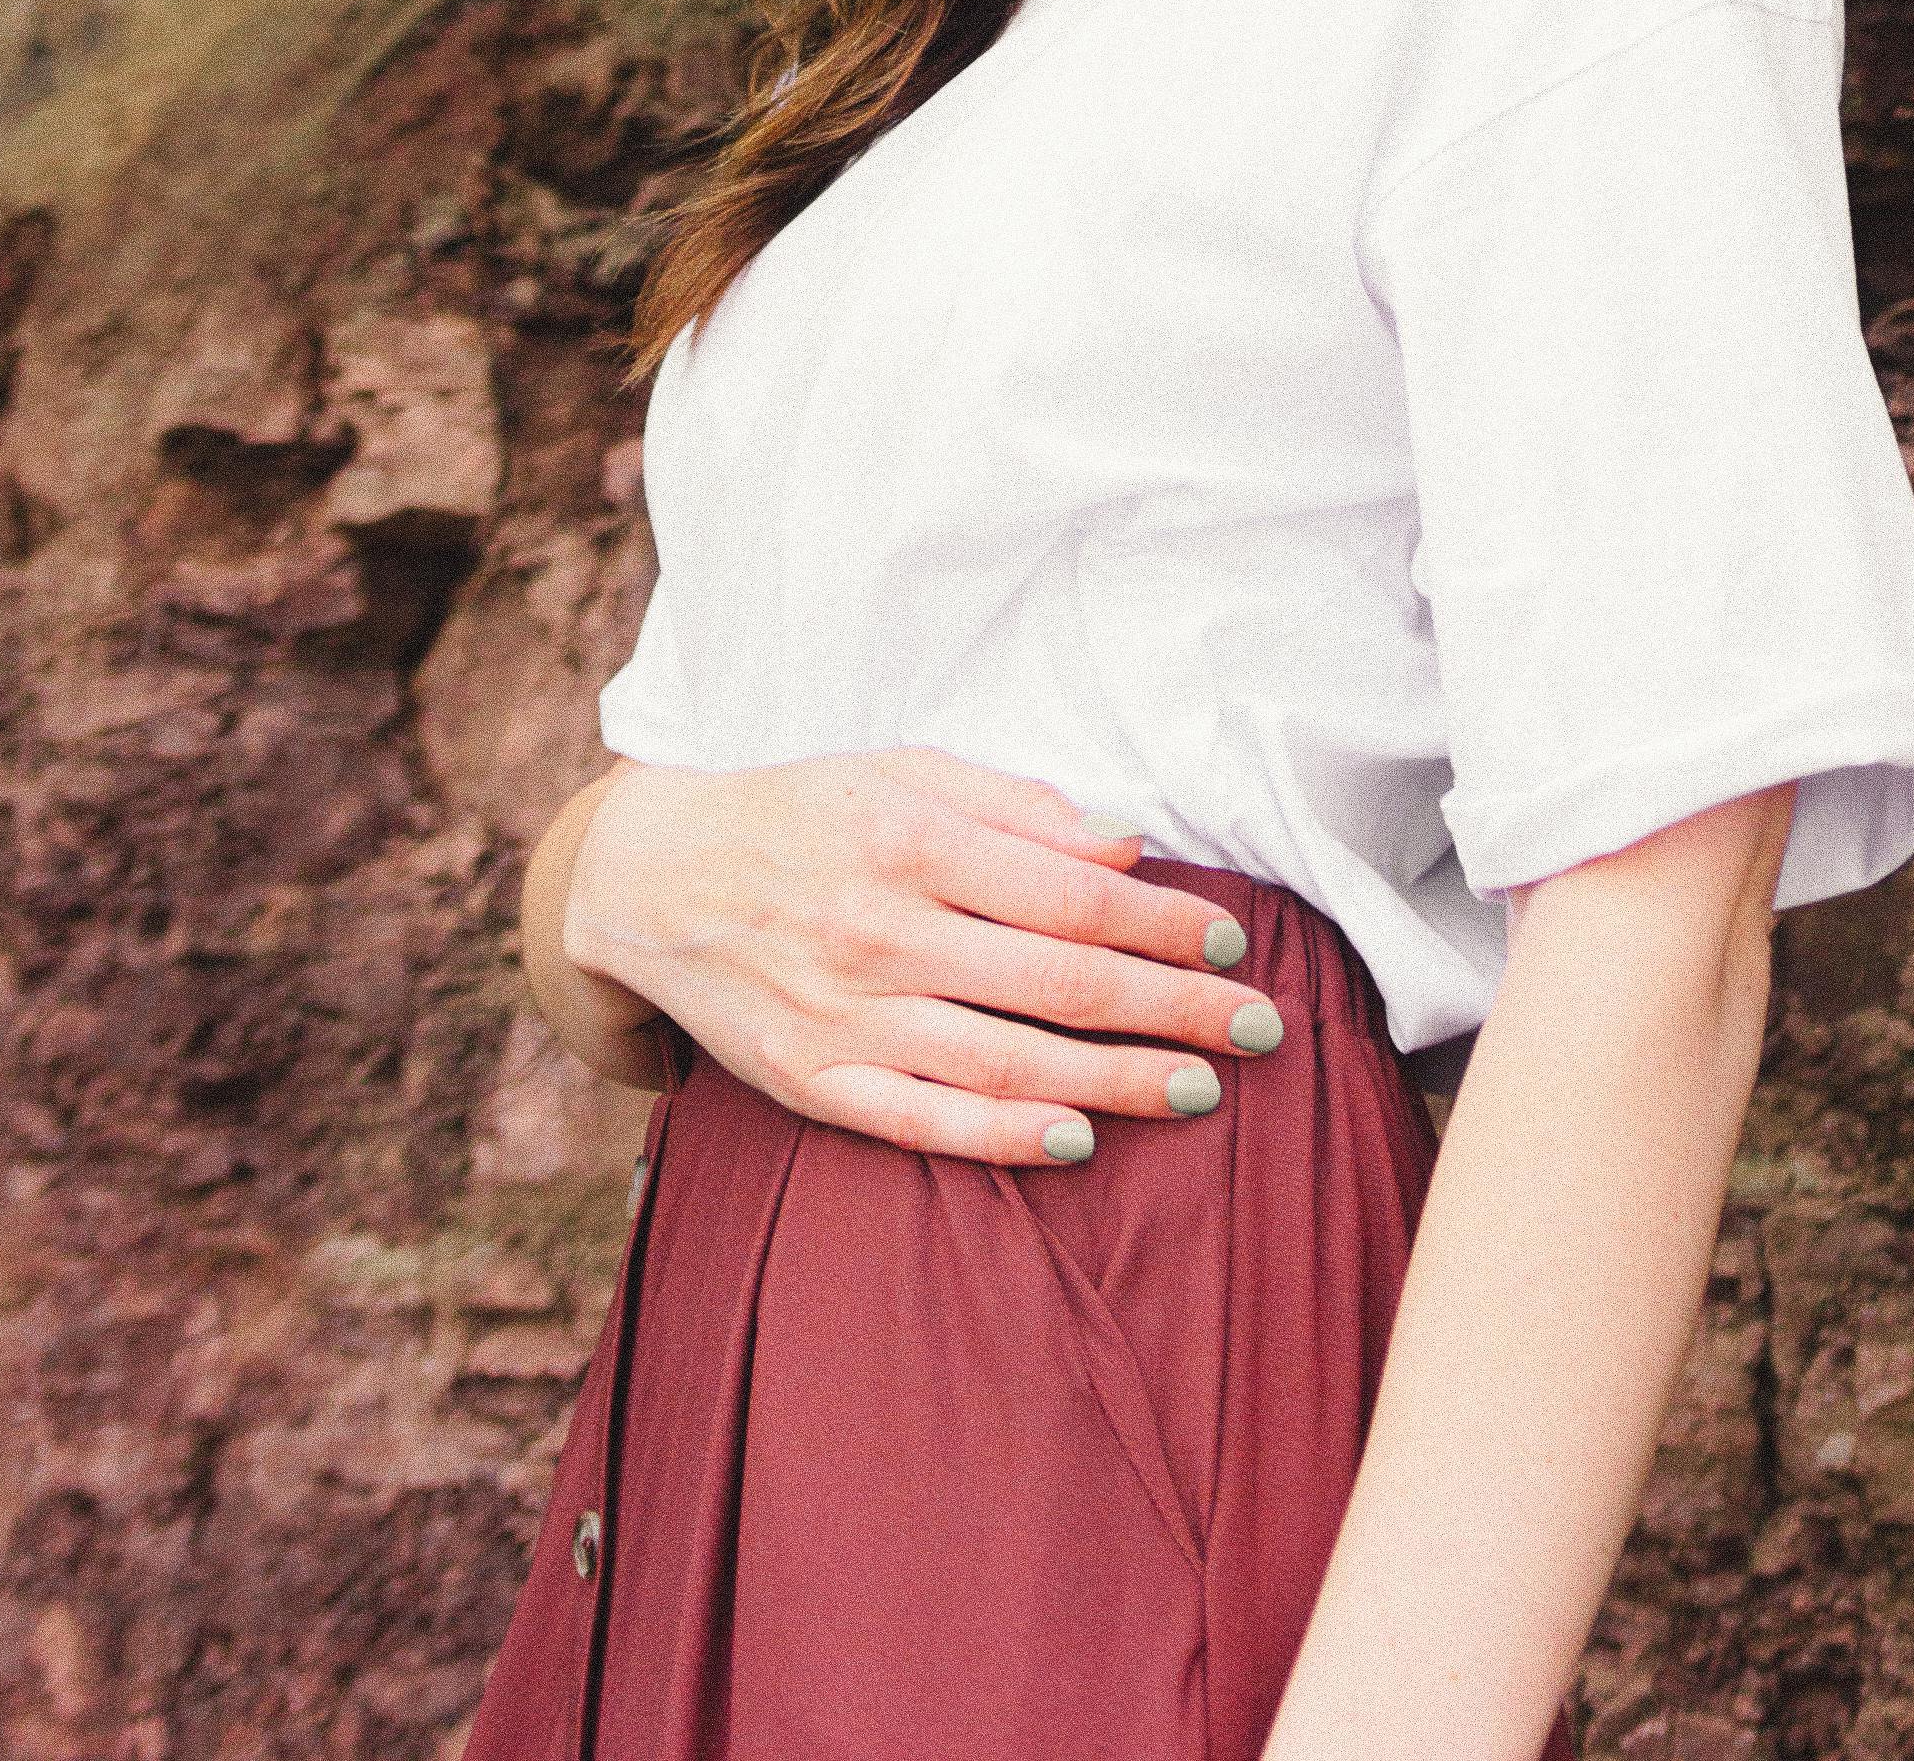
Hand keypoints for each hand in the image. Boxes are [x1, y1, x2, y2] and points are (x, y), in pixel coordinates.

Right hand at [556, 749, 1278, 1163]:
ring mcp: (846, 1014)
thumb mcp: (901, 772)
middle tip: (1260, 1028)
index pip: (1073, 895)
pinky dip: (1005, 1134)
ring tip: (1202, 1088)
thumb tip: (1126, 846)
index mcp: (911, 839)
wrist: (653, 879)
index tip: (1232, 943)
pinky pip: (924, 1122)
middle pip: (1060, 983)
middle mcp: (881, 929)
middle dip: (1175, 1009)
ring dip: (1118, 1081)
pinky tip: (1078, 1141)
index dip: (1164, 925)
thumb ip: (1017, 808)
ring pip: (1009, 1060)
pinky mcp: (813, 1082)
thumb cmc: (802, 814)